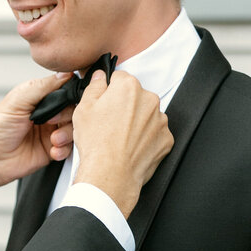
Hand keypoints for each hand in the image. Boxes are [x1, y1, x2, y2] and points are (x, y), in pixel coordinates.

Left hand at [0, 73, 77, 200]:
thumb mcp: (17, 101)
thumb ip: (42, 86)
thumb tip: (65, 74)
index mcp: (38, 97)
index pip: (64, 90)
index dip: (70, 95)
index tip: (67, 101)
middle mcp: (46, 113)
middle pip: (73, 110)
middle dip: (67, 117)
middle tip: (52, 122)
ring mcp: (49, 131)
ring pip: (73, 129)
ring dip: (67, 135)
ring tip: (53, 140)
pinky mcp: (51, 149)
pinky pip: (68, 148)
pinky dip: (63, 150)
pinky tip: (52, 150)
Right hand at [71, 71, 171, 218]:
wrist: (110, 174)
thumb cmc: (96, 143)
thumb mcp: (84, 108)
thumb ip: (95, 86)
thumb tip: (100, 76)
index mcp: (129, 87)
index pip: (120, 79)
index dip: (109, 92)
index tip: (104, 104)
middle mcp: (149, 100)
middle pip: (135, 97)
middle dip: (124, 107)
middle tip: (109, 123)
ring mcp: (160, 120)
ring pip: (146, 116)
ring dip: (136, 123)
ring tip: (119, 138)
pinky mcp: (166, 139)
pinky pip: (155, 134)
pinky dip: (145, 139)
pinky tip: (130, 147)